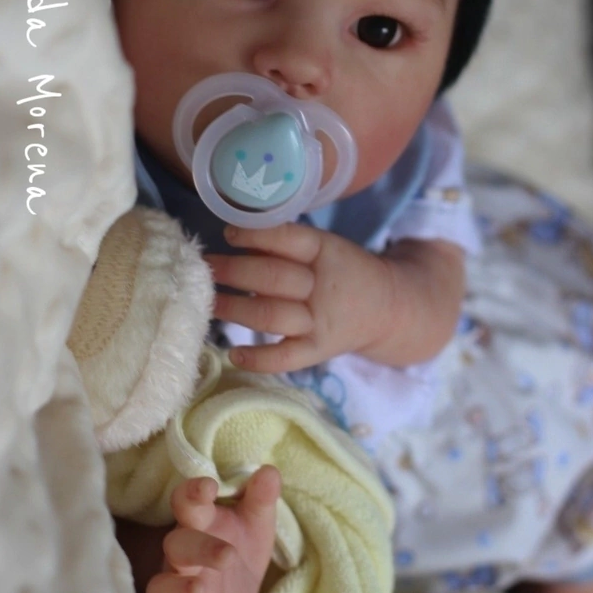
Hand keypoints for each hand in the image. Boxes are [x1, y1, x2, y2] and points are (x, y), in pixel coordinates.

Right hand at [149, 466, 280, 592]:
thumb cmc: (241, 547)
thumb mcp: (257, 524)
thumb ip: (261, 499)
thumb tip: (270, 472)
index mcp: (200, 523)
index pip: (187, 501)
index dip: (194, 492)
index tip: (208, 486)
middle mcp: (182, 554)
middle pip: (177, 544)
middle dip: (198, 548)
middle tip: (228, 555)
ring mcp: (178, 587)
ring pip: (161, 586)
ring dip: (176, 589)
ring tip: (197, 591)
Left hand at [209, 222, 402, 373]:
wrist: (389, 308)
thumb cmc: (343, 270)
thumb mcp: (324, 247)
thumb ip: (285, 244)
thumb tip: (233, 234)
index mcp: (327, 251)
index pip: (290, 239)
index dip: (257, 235)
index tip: (228, 233)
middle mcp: (324, 287)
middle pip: (273, 278)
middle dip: (233, 271)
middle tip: (203, 265)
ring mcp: (320, 322)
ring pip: (272, 315)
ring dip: (235, 308)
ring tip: (208, 301)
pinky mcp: (318, 351)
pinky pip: (286, 358)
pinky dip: (259, 359)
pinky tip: (233, 354)